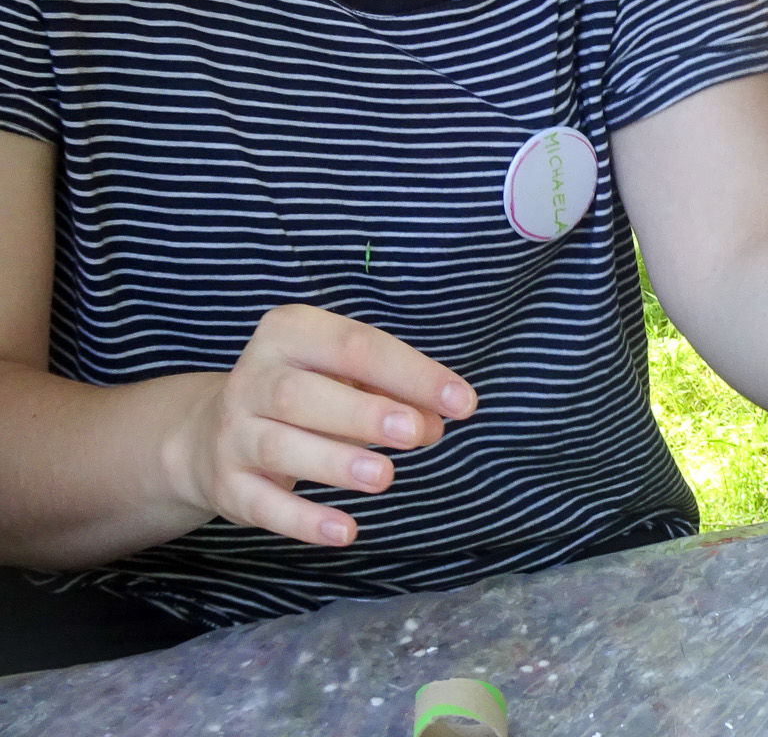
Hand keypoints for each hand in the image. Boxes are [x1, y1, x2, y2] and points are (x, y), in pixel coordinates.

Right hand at [168, 304, 476, 547]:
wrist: (208, 432)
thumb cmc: (307, 392)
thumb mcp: (347, 377)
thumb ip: (394, 394)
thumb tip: (433, 423)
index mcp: (289, 333)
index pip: (354, 346)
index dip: (411, 373)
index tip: (463, 403)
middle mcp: (253, 378)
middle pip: (301, 394)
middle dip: (362, 413)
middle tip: (415, 432)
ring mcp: (234, 433)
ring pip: (280, 446)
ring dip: (335, 462)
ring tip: (384, 476)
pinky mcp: (227, 484)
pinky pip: (263, 503)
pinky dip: (304, 519)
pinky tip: (346, 530)